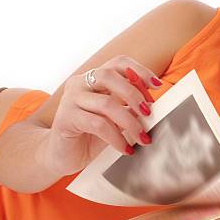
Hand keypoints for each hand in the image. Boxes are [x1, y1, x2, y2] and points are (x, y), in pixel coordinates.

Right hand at [43, 55, 162, 176]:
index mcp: (94, 78)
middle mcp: (80, 83)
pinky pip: (98, 124)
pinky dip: (116, 137)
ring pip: (106, 103)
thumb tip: (153, 105)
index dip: (140, 71)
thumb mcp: (116, 118)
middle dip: (134, 93)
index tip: (157, 86)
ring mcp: (71, 99)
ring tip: (142, 137)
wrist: (63, 156)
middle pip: (110, 76)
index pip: (118, 63)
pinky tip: (125, 149)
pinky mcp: (66, 119)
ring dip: (129, 121)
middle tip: (148, 113)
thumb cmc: (91, 135)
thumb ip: (130, 107)